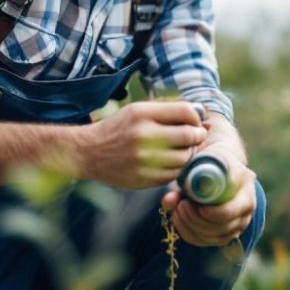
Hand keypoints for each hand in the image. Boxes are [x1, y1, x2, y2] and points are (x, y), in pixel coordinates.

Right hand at [76, 101, 206, 189]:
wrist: (89, 152)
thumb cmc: (119, 128)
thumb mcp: (138, 110)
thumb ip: (167, 111)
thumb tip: (201, 113)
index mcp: (142, 114)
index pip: (185, 112)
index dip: (196, 117)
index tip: (195, 122)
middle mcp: (143, 136)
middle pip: (188, 135)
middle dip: (197, 136)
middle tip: (196, 136)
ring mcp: (144, 160)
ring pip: (184, 158)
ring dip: (189, 154)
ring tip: (182, 150)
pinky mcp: (144, 178)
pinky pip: (173, 174)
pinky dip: (176, 168)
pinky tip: (169, 162)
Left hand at [160, 149, 256, 246]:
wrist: (217, 166)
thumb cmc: (206, 161)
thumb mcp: (196, 163)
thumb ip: (183, 181)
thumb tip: (167, 202)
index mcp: (244, 180)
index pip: (231, 206)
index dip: (210, 212)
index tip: (188, 203)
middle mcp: (248, 203)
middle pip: (223, 224)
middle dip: (195, 219)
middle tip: (180, 205)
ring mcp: (240, 220)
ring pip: (216, 236)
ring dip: (191, 226)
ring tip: (178, 210)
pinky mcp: (229, 231)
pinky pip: (209, 241)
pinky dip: (190, 233)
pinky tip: (180, 220)